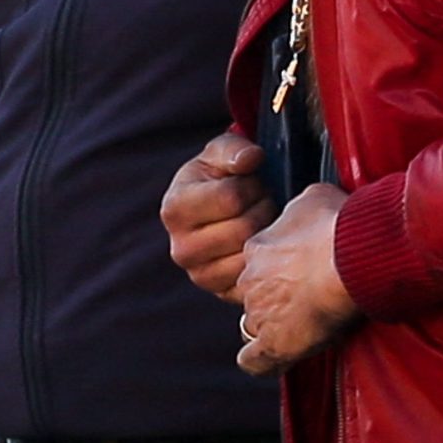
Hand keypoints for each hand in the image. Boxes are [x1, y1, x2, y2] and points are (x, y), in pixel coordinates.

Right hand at [163, 132, 272, 300]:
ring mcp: (199, 275)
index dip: (252, 186)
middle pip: (244, 229)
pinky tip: (263, 244)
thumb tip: (250, 159)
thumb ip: (234, 149)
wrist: (218, 209)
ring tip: (261, 221)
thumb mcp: (222, 152)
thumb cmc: (220, 176)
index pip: (232, 198)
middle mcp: (181, 248)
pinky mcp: (221, 293)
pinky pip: (256, 280)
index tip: (253, 183)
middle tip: (263, 203)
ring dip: (267, 235)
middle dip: (263, 209)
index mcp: (175, 209)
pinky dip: (266, 261)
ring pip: (252, 256)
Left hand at [234, 182, 358, 375]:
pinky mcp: (275, 342)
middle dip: (276, 297)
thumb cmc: (339, 224)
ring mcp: (260, 313)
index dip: (281, 269)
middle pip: (256, 293)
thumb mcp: (314, 199)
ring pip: (255, 324)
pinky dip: (263, 361)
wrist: (351, 256)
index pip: (261, 263)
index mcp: (259, 248)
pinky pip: (255, 361)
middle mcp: (251, 280)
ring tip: (303, 326)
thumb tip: (309, 211)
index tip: (304, 270)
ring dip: (274, 326)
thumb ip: (302, 210)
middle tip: (309, 296)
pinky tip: (275, 359)